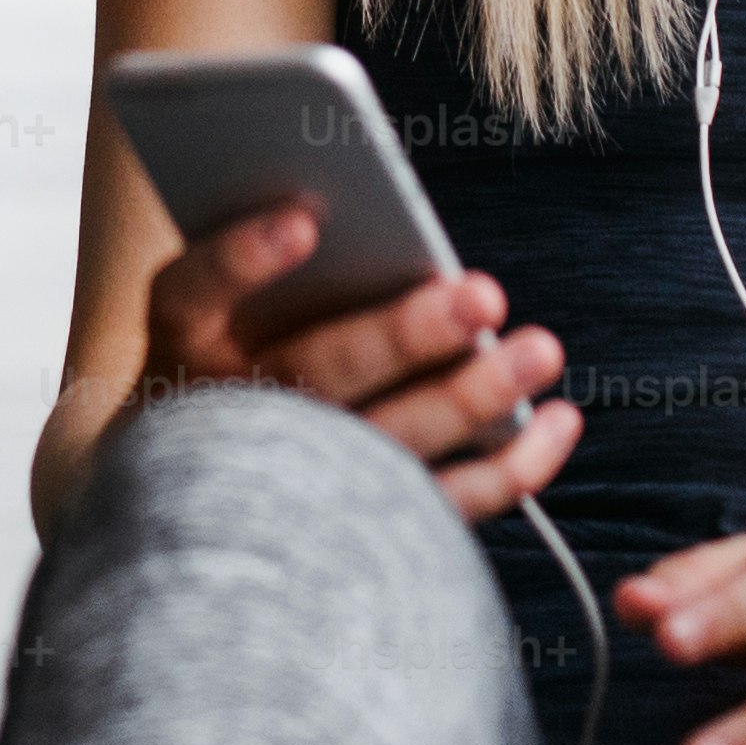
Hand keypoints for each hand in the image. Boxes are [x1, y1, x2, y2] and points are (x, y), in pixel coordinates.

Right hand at [140, 201, 585, 521]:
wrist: (200, 502)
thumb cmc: (236, 360)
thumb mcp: (226, 311)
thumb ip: (274, 263)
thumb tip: (348, 211)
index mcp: (185, 348)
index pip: (190, 293)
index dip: (241, 258)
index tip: (303, 220)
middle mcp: (230, 421)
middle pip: (316, 373)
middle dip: (403, 335)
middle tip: (484, 295)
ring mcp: (296, 486)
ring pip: (387, 445)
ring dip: (470, 398)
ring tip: (541, 350)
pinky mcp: (361, 533)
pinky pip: (441, 505)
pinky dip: (509, 471)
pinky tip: (560, 421)